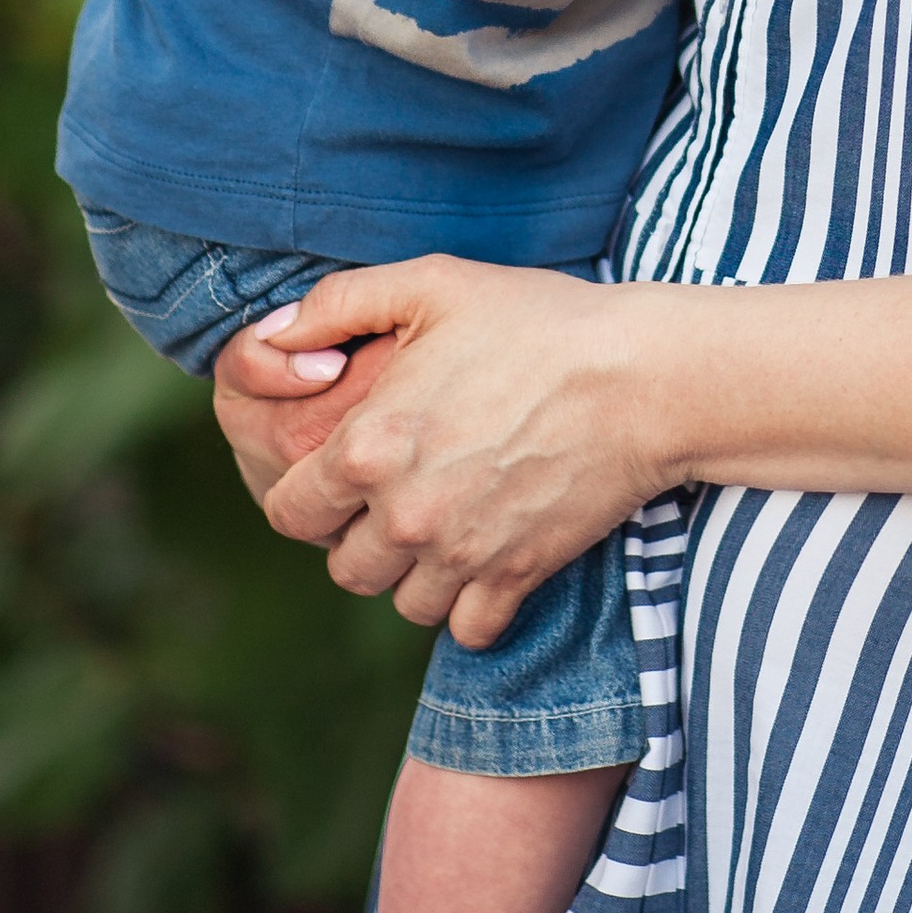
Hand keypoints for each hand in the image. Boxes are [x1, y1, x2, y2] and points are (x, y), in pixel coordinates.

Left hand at [250, 256, 661, 639]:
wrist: (642, 376)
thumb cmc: (537, 321)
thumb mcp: (430, 283)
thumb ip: (336, 304)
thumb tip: (269, 334)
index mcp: (369, 447)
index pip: (288, 512)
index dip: (308, 492)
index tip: (339, 474)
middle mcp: (405, 514)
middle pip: (342, 566)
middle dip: (358, 535)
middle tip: (396, 494)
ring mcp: (462, 554)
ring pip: (401, 604)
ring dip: (411, 573)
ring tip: (439, 524)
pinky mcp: (517, 576)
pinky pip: (466, 629)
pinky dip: (468, 606)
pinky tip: (482, 558)